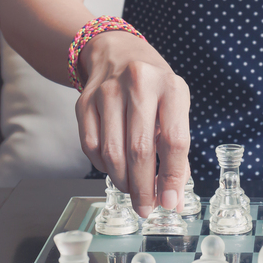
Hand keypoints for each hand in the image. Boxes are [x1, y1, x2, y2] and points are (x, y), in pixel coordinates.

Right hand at [75, 31, 190, 216]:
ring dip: (123, 181)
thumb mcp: (176, 110)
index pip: (174, 141)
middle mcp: (139, 84)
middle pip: (140, 149)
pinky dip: (103, 166)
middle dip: (143, 187)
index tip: (169, 202)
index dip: (172, 176)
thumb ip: (177, 153)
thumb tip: (173, 198)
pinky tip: (114, 170)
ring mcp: (108, 91)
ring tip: (132, 191)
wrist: (119, 53)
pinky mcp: (84, 101)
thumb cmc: (156, 90)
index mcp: (172, 88)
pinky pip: (91, 146)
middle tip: (146, 208)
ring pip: (112, 152)